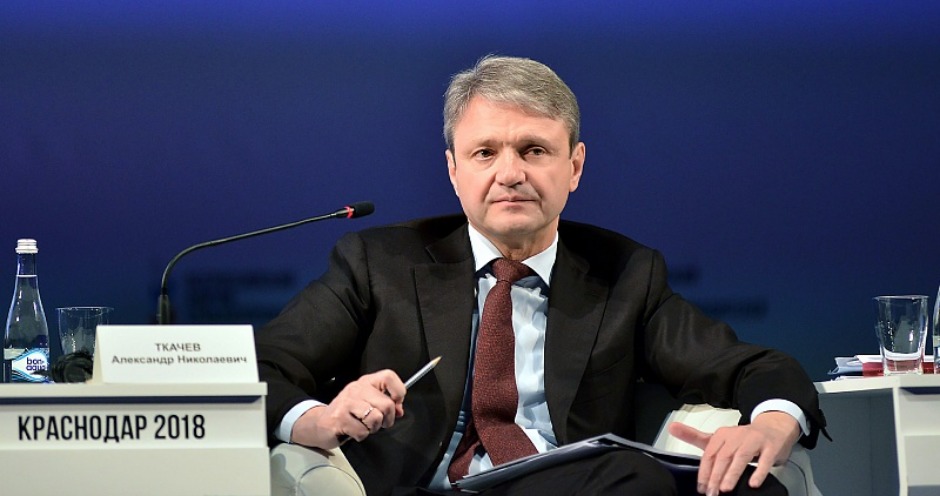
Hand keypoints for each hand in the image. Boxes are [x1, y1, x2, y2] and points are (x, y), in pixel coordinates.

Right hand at [289, 369, 406, 448]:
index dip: (398, 392)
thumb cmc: (347, 413)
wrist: (319, 423)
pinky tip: (353, 431)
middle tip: (379, 423)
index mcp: (366, 382)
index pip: (388, 377)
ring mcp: (346, 403)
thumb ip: (385, 404)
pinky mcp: (339, 418)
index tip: (396, 404)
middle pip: (386, 404)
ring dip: (373, 428)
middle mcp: (356, 389)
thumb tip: (399, 410)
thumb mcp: (367, 403)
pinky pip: (362, 431)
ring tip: (364, 427)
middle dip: (387, 419)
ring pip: (375, 418)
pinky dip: (361, 436)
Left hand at [667, 411, 800, 495]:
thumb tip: (672, 427)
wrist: (773, 428)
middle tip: (712, 492)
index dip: (704, 472)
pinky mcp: (771, 447)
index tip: (701, 487)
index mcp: (722, 434)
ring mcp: (754, 440)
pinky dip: (759, 472)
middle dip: (715, 476)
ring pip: (741, 457)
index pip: (709, 454)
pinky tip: (753, 484)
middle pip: (723, 456)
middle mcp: (736, 436)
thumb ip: (694, 436)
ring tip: (725, 488)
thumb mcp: (717, 437)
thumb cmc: (742, 438)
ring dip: (732, 473)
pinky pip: (765, 460)